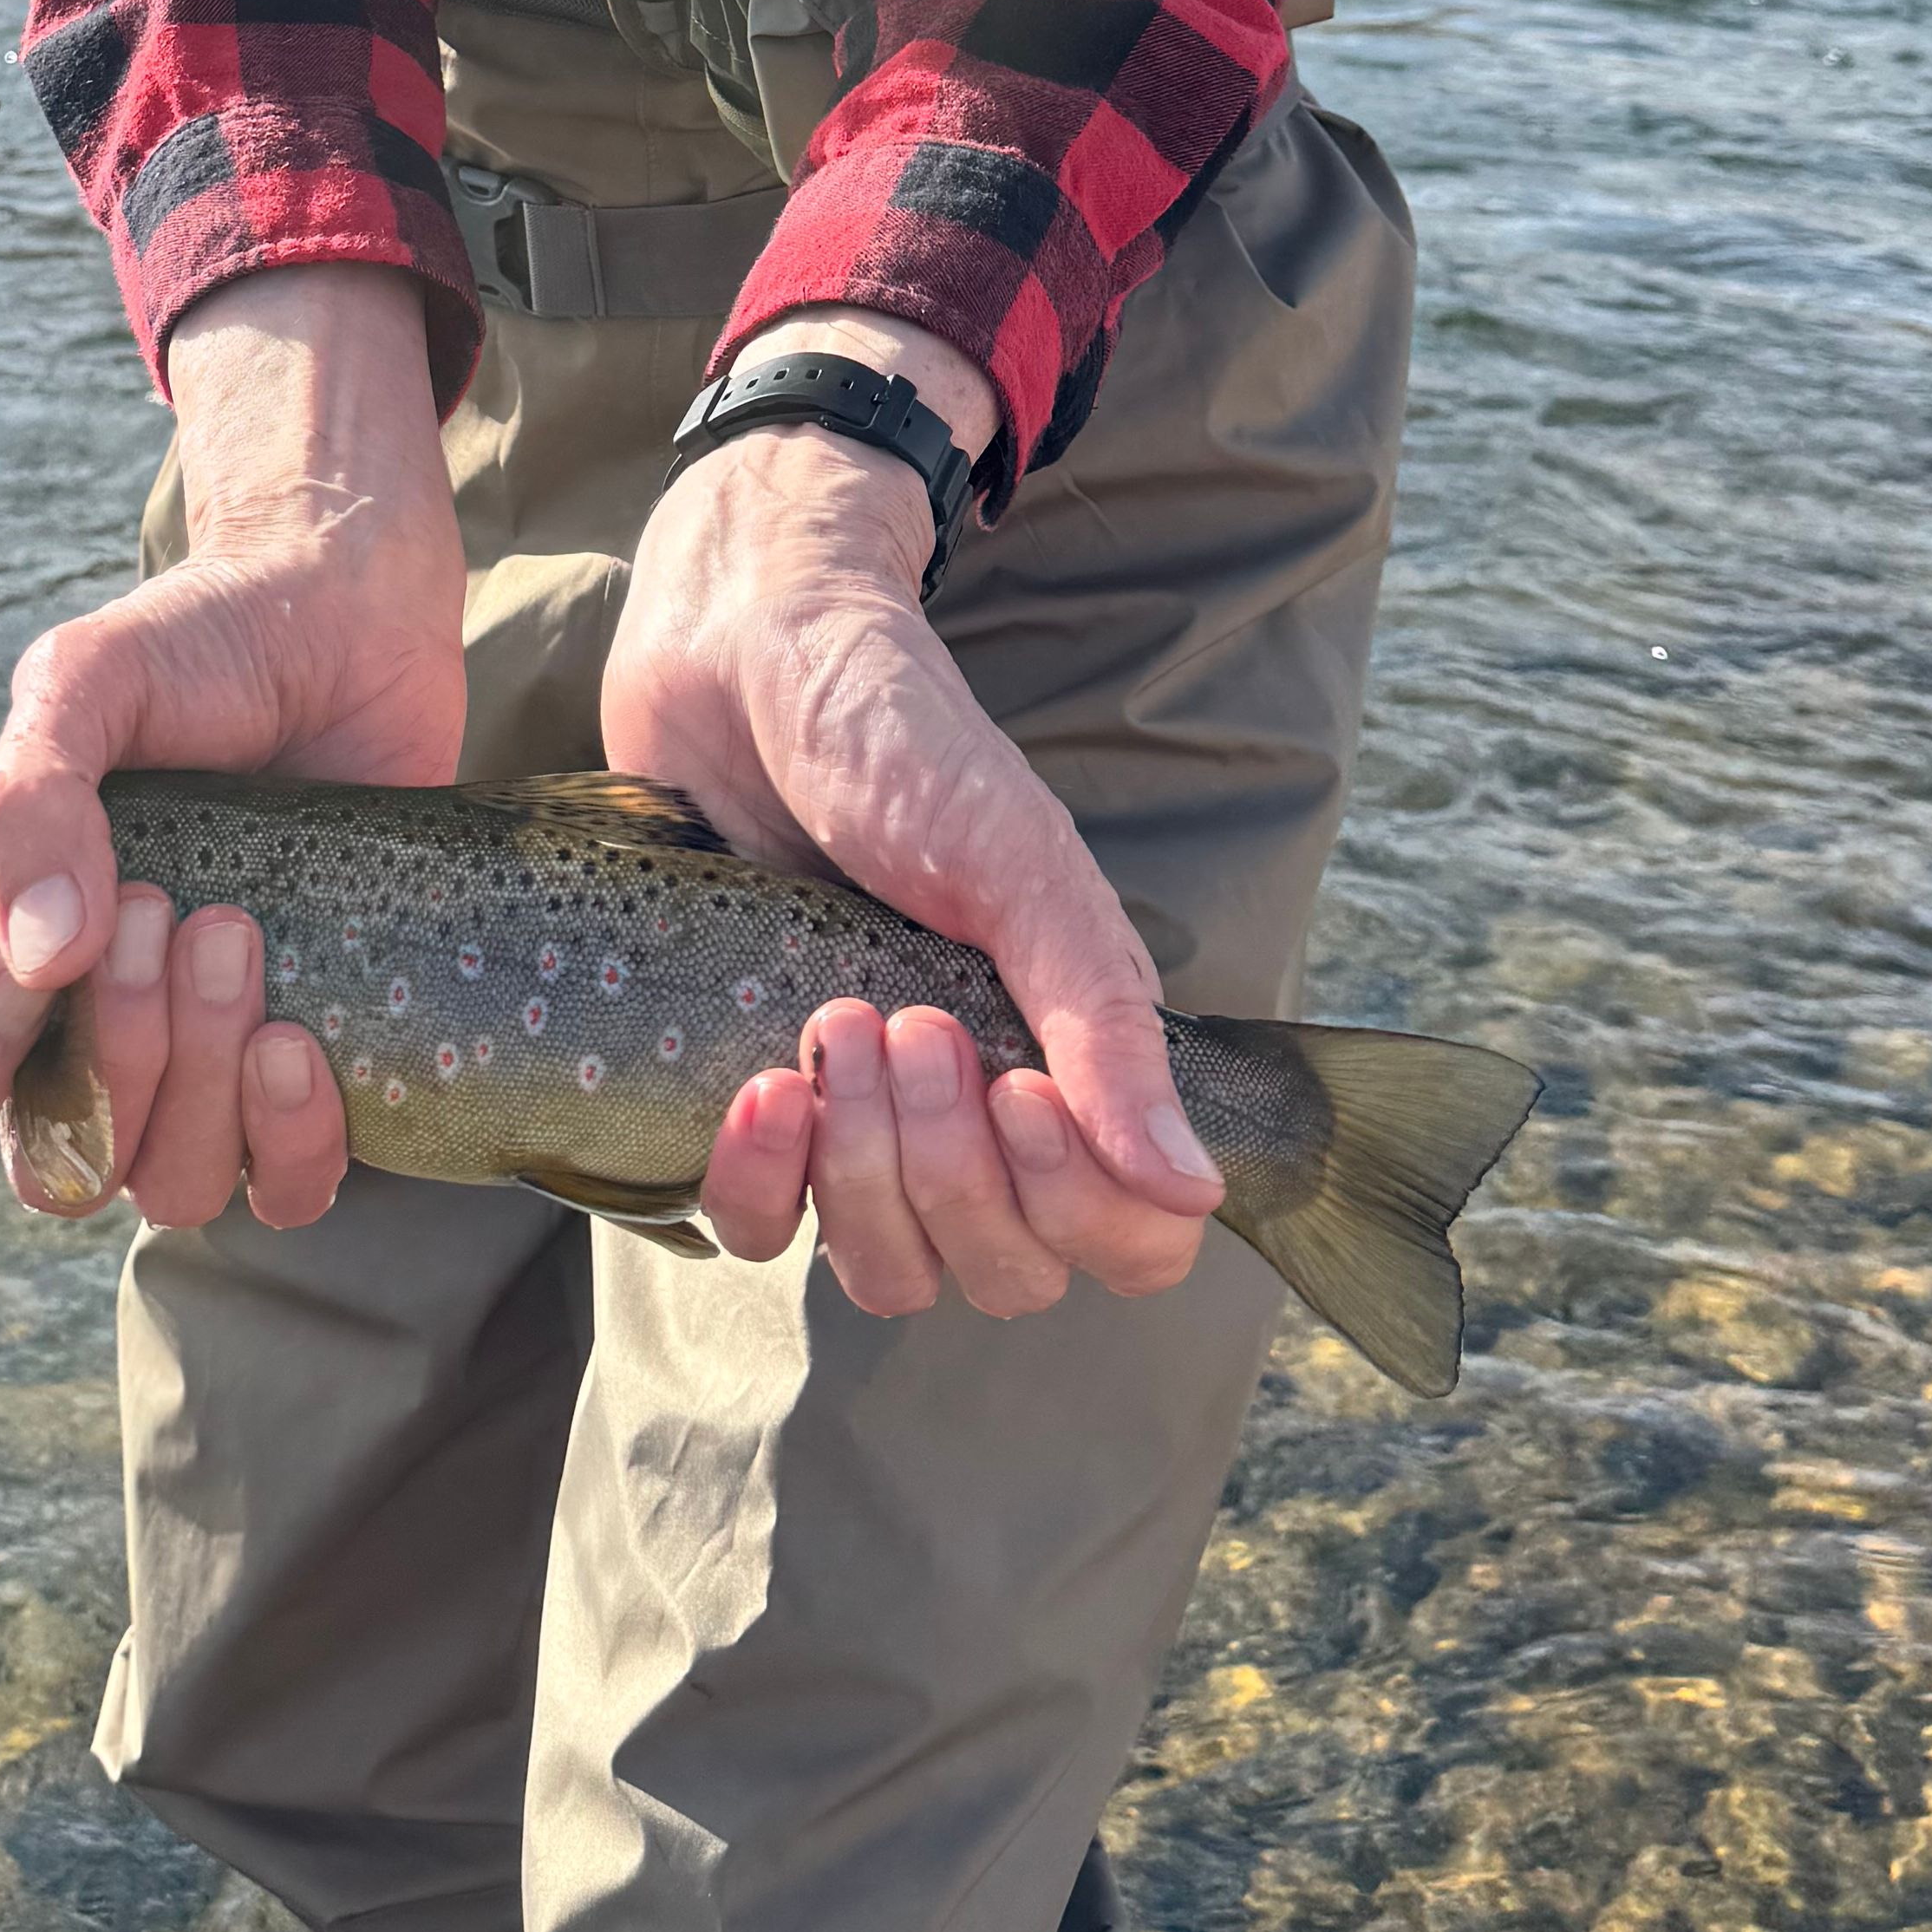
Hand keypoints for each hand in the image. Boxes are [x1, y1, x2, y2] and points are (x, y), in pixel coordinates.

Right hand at [0, 268, 462, 1227]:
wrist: (346, 621)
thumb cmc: (192, 654)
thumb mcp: (83, 688)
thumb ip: (27, 802)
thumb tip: (41, 961)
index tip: (22, 978)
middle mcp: (80, 1042)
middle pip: (55, 1166)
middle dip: (113, 1051)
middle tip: (165, 907)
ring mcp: (199, 1068)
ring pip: (169, 1183)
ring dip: (202, 1076)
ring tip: (239, 933)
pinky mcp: (309, 1073)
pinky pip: (287, 1190)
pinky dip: (292, 1138)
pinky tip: (302, 1038)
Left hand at [604, 313, 1221, 1320]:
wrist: (740, 659)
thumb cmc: (898, 742)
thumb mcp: (1020, 865)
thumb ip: (1106, 1024)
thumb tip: (1192, 1187)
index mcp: (1068, 1056)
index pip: (1130, 1241)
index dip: (1087, 1212)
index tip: (1022, 1095)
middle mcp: (973, 1113)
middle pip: (1006, 1272)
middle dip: (954, 1169)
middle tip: (910, 1021)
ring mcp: (859, 1121)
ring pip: (890, 1269)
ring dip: (864, 1171)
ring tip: (837, 1024)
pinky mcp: (749, 1107)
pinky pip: (764, 1235)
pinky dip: (764, 1182)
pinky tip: (758, 1084)